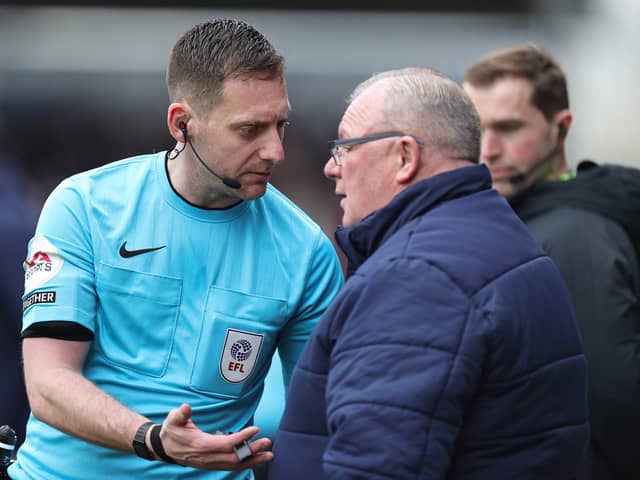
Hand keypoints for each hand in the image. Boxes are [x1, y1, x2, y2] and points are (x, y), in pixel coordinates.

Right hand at [157, 403, 273, 469]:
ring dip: (252, 460)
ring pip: (234, 465)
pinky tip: (256, 459)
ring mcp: (210, 463)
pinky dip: (245, 464)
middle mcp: (207, 457)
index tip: (255, 429)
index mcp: (200, 445)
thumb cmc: (171, 431)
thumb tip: (186, 407)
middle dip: (252, 451)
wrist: (164, 447)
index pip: (225, 444)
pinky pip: (231, 466)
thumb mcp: (173, 420)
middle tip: (267, 443)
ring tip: (268, 455)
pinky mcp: (212, 464)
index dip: (241, 438)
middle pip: (234, 458)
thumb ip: (180, 414)